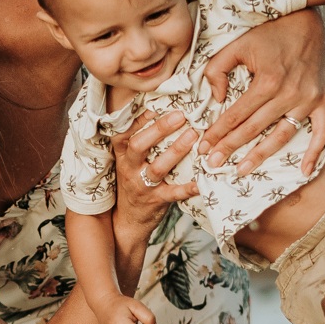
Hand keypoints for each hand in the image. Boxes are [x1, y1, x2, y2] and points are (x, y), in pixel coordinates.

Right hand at [112, 109, 198, 232]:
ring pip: (157, 167)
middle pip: (139, 145)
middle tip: (180, 115)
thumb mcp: (130, 160)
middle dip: (159, 129)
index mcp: (123, 154)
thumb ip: (141, 138)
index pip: (126, 132)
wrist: (128, 220)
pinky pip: (174, 193)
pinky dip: (188, 188)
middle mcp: (129, 168)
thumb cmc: (134, 181)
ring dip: (175, 151)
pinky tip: (201, 181)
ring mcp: (142, 185)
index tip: (156, 103)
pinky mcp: (156, 201)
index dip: (139, 117)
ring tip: (193, 136)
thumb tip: (160, 109)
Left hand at [200, 7, 324, 173]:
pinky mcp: (322, 100)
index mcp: (267, 81)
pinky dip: (315, 152)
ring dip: (261, 155)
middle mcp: (288, 94)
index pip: (236, 115)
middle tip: (213, 164)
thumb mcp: (236, 44)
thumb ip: (217, 69)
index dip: (217, 133)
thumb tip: (216, 98)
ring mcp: (307, 99)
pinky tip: (305, 171)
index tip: (203, 148)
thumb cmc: (269, 32)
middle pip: (254, 129)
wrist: (307, 19)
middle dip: (231, 148)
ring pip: (282, 135)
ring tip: (242, 170)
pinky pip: (321, 131)